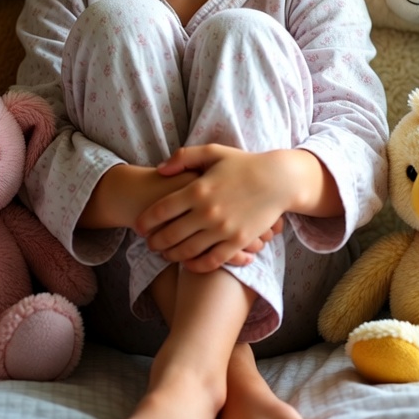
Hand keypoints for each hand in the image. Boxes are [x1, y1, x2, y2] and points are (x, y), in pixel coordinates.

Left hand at [135, 145, 297, 272]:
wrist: (279, 180)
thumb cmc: (244, 164)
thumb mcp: (213, 152)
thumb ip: (183, 158)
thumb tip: (160, 170)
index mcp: (197, 189)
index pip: (161, 210)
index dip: (145, 221)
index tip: (139, 227)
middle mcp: (207, 212)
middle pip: (170, 235)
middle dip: (154, 242)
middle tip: (149, 244)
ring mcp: (223, 229)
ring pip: (187, 251)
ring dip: (171, 256)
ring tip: (166, 254)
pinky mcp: (238, 241)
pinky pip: (212, 261)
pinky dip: (196, 266)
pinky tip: (189, 264)